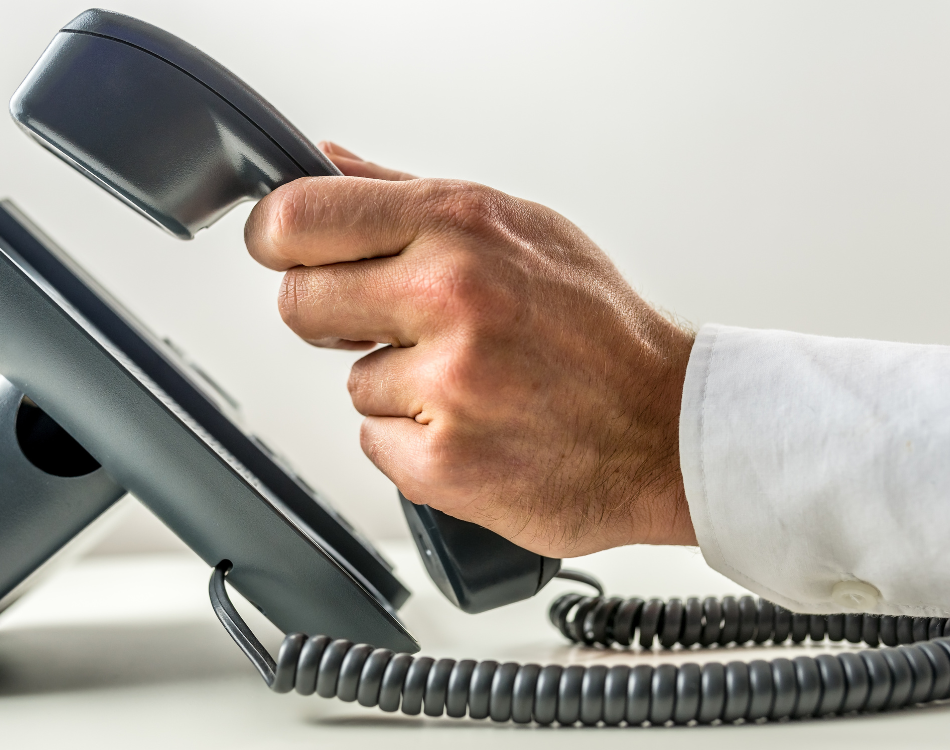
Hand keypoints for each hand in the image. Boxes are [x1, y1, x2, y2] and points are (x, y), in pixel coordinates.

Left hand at [244, 143, 696, 557]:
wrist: (669, 429)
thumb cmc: (599, 327)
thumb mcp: (518, 227)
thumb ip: (407, 194)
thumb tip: (325, 161)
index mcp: (461, 226)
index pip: (300, 218)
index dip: (280, 240)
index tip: (288, 253)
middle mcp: (450, 297)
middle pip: (298, 303)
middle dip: (334, 316)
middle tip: (394, 325)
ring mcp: (445, 386)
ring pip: (350, 381)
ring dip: (397, 386)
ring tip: (473, 382)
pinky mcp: (442, 465)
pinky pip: (376, 442)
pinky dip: (415, 442)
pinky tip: (475, 427)